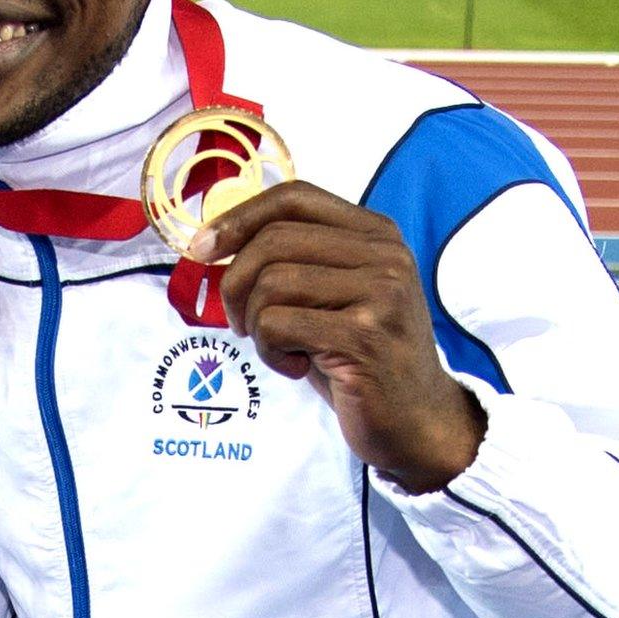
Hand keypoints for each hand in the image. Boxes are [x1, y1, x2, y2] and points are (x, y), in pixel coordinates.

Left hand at [191, 180, 482, 491]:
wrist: (417, 420)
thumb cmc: (360, 356)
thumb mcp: (333, 294)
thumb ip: (294, 259)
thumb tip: (212, 241)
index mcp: (376, 233)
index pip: (294, 197)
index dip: (238, 218)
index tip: (202, 248)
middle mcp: (385, 255)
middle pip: (273, 240)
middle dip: (235, 283)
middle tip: (239, 322)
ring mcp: (380, 294)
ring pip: (271, 283)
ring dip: (256, 324)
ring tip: (279, 348)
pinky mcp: (364, 337)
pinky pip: (278, 325)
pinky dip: (270, 351)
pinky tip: (296, 366)